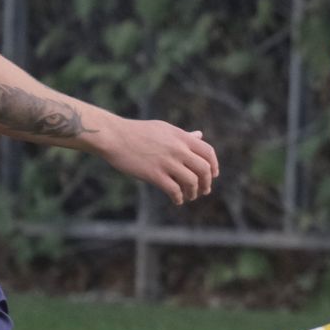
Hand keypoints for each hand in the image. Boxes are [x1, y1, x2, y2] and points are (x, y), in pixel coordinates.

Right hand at [95, 119, 218, 205]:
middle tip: (204, 190)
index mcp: (181, 137)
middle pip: (204, 169)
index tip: (213, 175)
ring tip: (189, 196)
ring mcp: (167, 162)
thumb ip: (184, 135)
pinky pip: (174, 190)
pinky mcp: (154, 174)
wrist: (115, 136)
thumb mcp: (165, 129)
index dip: (214, 165)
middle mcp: (178, 149)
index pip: (208, 152)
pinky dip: (178, 198)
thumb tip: (199, 135)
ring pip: (191, 181)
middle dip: (207, 183)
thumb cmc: (138, 132)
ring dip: (193, 192)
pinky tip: (176, 200)